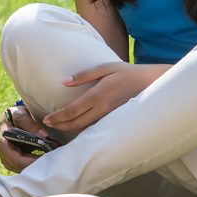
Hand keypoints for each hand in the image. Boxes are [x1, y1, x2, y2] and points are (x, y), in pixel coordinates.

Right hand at [0, 104, 44, 172]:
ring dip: (35, 167)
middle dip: (33, 165)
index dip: (25, 160)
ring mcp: (8, 159)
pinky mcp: (15, 162)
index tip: (41, 160)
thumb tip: (44, 135)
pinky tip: (45, 162)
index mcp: (3, 139)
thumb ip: (30, 124)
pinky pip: (24, 168)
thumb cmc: (16, 115)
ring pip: (21, 169)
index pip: (11, 155)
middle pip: (16, 165)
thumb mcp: (21, 114)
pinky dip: (34, 166)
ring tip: (50, 162)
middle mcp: (3, 152)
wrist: (15, 119)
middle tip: (50, 163)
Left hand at [41, 61, 164, 134]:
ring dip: (70, 129)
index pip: (72, 111)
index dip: (58, 117)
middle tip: (48, 125)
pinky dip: (82, 129)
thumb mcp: (104, 67)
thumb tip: (64, 82)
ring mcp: (109, 116)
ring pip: (85, 129)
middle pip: (76, 124)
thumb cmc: (126, 72)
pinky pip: (94, 127)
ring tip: (58, 126)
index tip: (47, 119)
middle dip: (60, 126)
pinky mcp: (114, 119)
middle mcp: (102, 109)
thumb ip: (83, 75)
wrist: (149, 82)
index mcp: (97, 95)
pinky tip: (76, 125)